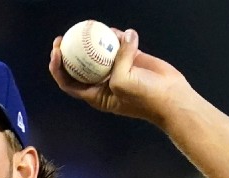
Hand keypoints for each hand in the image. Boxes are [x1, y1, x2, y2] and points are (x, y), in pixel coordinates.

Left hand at [48, 28, 190, 126]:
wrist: (171, 97)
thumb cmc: (144, 98)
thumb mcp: (122, 82)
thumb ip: (117, 60)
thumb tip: (123, 37)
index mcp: (95, 94)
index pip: (68, 82)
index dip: (58, 68)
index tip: (56, 51)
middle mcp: (103, 82)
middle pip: (80, 64)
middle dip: (70, 49)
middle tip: (66, 35)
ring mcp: (117, 69)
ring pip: (100, 51)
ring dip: (96, 40)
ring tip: (94, 28)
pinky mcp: (131, 59)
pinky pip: (120, 44)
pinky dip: (118, 37)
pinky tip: (119, 32)